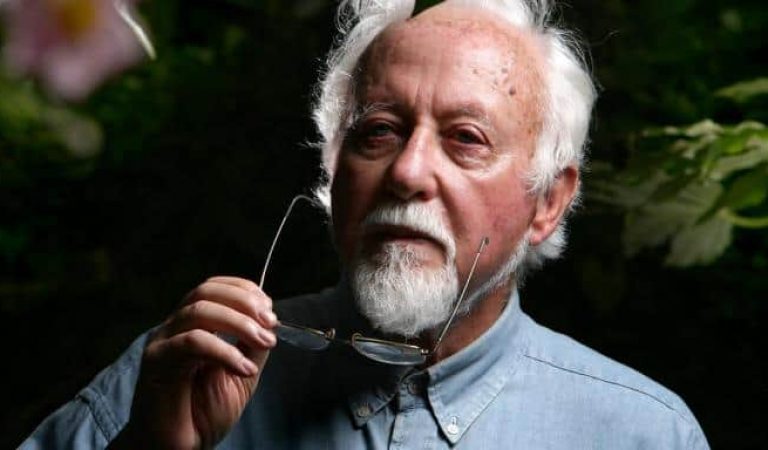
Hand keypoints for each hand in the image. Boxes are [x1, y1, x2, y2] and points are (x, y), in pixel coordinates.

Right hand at [116, 276, 276, 448]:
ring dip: (239, 322)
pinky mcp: (156, 362)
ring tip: (264, 342)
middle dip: (244, 301)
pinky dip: (224, 351)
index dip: (244, 290)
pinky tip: (244, 368)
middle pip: (205, 291)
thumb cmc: (204, 413)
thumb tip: (268, 321)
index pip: (214, 288)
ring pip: (199, 311)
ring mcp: (163, 342)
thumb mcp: (242, 374)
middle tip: (270, 323)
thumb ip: (252, 347)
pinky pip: (192, 342)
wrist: (176, 448)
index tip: (270, 310)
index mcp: (193, 326)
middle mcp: (175, 328)